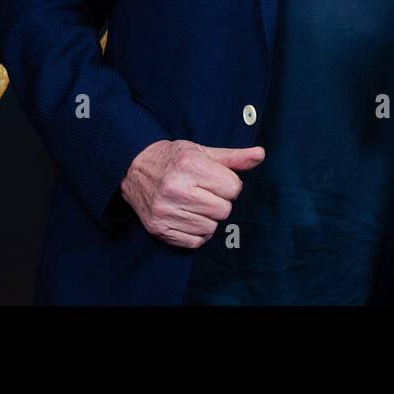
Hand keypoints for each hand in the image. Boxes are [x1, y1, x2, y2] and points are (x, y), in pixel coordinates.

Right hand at [120, 139, 264, 248]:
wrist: (133, 169)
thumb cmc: (172, 159)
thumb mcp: (202, 151)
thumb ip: (233, 157)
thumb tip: (260, 154)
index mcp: (190, 165)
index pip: (233, 188)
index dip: (229, 184)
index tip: (215, 180)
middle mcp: (176, 188)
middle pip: (223, 210)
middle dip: (219, 201)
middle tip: (204, 192)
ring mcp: (165, 210)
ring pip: (211, 228)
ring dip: (208, 218)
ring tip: (194, 204)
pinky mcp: (158, 228)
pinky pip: (194, 242)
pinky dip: (196, 233)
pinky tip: (187, 217)